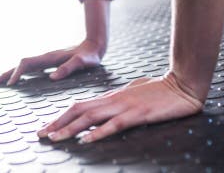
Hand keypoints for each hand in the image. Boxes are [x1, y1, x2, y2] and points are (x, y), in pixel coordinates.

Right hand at [0, 38, 105, 85]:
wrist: (94, 46)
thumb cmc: (90, 56)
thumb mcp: (82, 63)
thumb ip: (68, 68)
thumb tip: (52, 78)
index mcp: (50, 58)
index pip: (27, 64)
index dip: (18, 73)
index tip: (11, 84)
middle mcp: (45, 57)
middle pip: (21, 63)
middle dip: (8, 72)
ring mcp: (47, 59)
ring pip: (25, 65)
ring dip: (12, 72)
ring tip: (2, 82)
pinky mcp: (49, 62)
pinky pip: (31, 67)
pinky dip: (21, 73)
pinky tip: (20, 80)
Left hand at [36, 70, 203, 143]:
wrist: (183, 83)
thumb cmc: (161, 89)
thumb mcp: (136, 93)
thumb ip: (122, 99)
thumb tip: (112, 104)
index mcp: (111, 98)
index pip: (80, 106)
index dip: (61, 117)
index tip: (46, 128)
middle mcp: (113, 101)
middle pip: (78, 110)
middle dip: (57, 123)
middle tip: (40, 134)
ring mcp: (124, 107)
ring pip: (90, 118)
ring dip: (70, 129)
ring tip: (54, 139)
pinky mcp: (138, 114)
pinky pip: (114, 125)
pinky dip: (98, 133)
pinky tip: (86, 140)